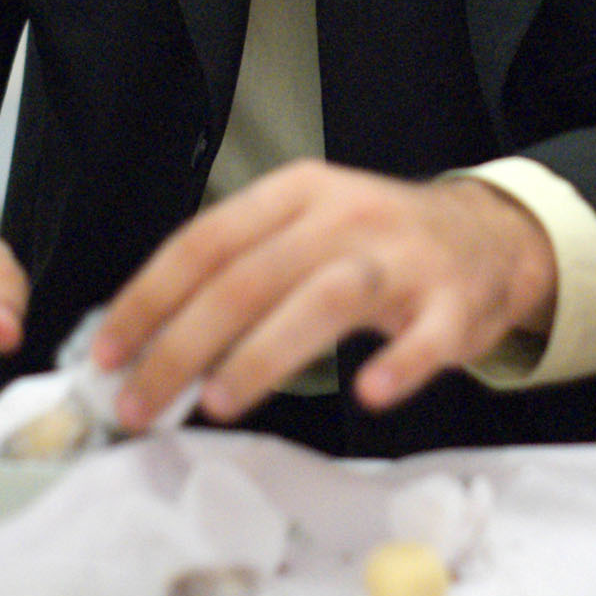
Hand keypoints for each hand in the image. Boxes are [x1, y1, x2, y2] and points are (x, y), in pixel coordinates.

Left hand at [91, 159, 557, 427]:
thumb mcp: (305, 228)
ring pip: (325, 299)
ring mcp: (403, 260)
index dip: (150, 296)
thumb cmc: (377, 243)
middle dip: (184, 343)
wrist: (488, 236)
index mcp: (298, 194)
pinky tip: (368, 395)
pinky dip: (399, 365)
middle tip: (140, 402)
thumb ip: (238, 270)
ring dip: (264, 353)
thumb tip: (147, 339)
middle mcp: (346, 217)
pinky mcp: (455, 306)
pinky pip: (427, 338)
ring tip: (219, 401)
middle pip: (252, 275)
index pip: (206, 240)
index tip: (107, 350)